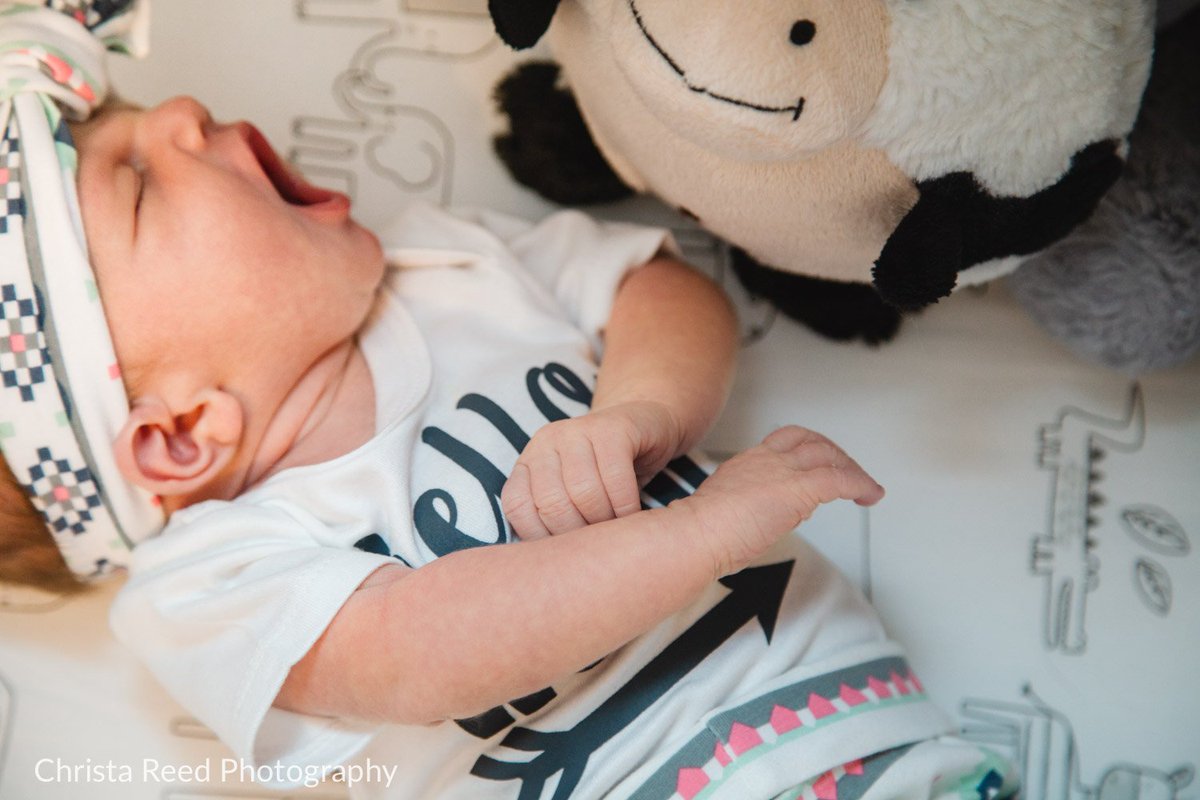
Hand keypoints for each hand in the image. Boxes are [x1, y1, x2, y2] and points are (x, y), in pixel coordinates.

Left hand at [501, 401, 684, 538]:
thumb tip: (545, 572)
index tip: (568, 553)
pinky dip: (626, 505)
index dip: (542, 538)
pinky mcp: (613, 428)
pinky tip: (633, 513)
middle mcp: (546, 442)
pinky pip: (615, 477)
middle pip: (552, 503)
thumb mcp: (574, 495)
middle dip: (579, 534)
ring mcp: (578, 430)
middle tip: (599, 545)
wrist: (647, 425)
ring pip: (583, 492)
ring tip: (617, 530)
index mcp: (529, 462)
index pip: (517, 507)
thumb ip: (555, 518)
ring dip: (605, 522)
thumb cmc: (608, 475)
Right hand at [680, 426, 884, 575]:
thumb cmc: (701, 534)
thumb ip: (750, 505)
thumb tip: (770, 515)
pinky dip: (860, 484)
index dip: (808, 448)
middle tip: (848, 472)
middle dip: (835, 455)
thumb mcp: (726, 510)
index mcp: (747, 463)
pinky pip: (839, 480)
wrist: (695, 535)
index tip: (817, 464)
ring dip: (851, 469)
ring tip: (864, 486)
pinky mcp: (797, 490)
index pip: (785, 441)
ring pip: (829, 456)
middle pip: (811, 441)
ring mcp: (782, 472)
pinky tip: (869, 495)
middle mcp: (766, 460)